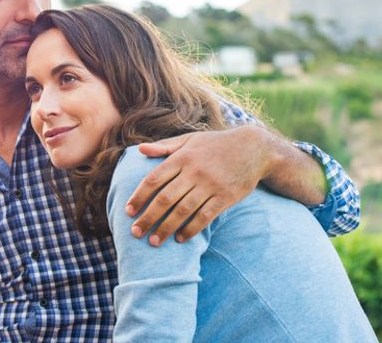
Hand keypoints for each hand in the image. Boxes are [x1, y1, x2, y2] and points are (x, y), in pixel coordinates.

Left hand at [126, 125, 271, 245]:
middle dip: (148, 217)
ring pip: (183, 211)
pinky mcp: (226, 197)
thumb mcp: (189, 140)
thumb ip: (164, 146)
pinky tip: (180, 239)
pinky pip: (205, 217)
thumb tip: (140, 150)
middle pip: (165, 198)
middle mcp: (194, 172)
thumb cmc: (215, 144)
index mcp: (181, 157)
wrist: (254, 148)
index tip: (128, 211)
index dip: (139, 196)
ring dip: (166, 228)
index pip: (154, 179)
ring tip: (154, 241)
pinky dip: (191, 229)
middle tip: (135, 233)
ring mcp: (210, 185)